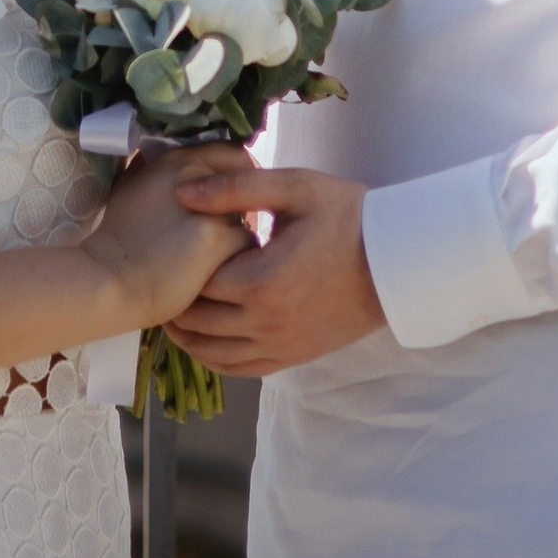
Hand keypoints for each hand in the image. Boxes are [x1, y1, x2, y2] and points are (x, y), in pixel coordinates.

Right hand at [87, 145, 249, 326]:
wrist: (106, 280)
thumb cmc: (117, 241)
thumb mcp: (133, 188)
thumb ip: (160, 175)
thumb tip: (182, 173)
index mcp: (176, 160)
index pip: (231, 154)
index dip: (239, 177)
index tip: (235, 201)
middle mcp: (197, 175)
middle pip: (245, 189)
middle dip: (242, 211)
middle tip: (228, 235)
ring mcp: (210, 206)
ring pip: (249, 219)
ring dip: (239, 238)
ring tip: (220, 260)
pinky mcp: (218, 239)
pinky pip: (247, 247)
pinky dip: (239, 261)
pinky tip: (221, 274)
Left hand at [165, 162, 383, 374]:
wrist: (398, 260)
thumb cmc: (347, 216)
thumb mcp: (294, 188)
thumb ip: (235, 189)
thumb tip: (183, 194)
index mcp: (261, 281)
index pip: (197, 282)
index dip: (178, 266)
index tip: (166, 249)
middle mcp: (266, 323)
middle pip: (198, 322)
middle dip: (174, 302)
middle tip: (158, 280)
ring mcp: (280, 345)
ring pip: (213, 354)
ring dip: (186, 336)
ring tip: (171, 311)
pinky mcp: (293, 357)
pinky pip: (241, 369)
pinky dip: (214, 359)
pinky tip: (204, 341)